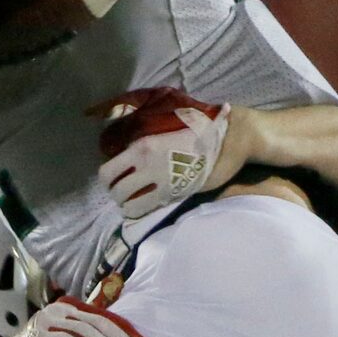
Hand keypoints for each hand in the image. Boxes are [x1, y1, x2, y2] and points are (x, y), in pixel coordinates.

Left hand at [94, 87, 233, 219]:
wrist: (230, 138)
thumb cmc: (200, 128)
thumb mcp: (167, 125)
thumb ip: (146, 135)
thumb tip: (125, 140)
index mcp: (142, 146)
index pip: (107, 171)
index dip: (108, 179)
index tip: (115, 178)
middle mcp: (146, 164)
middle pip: (114, 190)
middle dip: (116, 193)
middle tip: (123, 192)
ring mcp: (160, 180)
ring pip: (127, 202)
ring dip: (126, 204)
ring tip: (132, 201)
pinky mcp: (175, 193)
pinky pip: (145, 209)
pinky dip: (139, 211)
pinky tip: (144, 206)